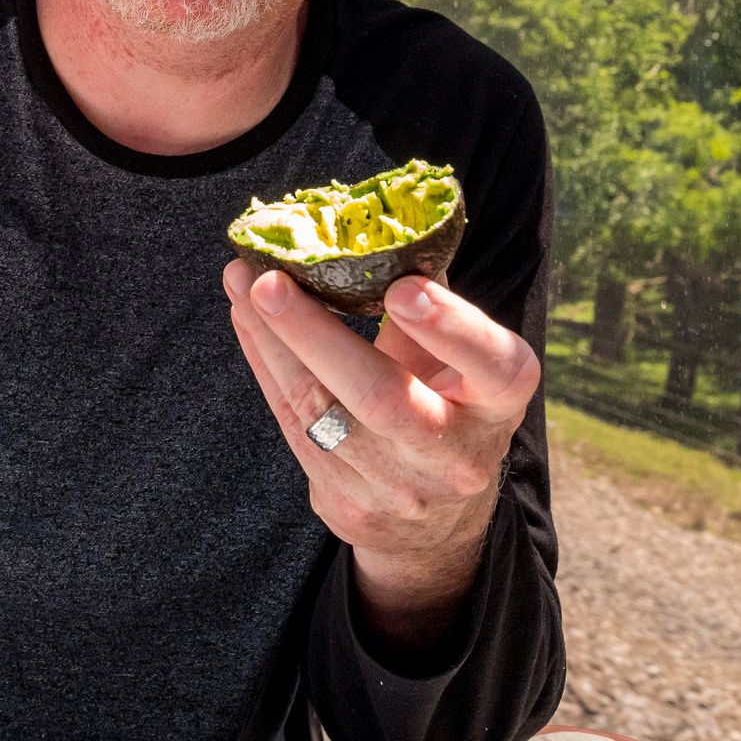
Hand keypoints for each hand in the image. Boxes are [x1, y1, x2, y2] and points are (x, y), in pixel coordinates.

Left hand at [225, 261, 539, 653]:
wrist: (433, 518)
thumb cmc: (445, 400)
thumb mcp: (462, 360)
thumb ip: (429, 302)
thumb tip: (374, 222)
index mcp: (500, 402)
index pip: (491, 364)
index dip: (449, 327)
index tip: (401, 288)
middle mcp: (457, 453)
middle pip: (382, 397)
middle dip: (316, 335)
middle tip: (269, 281)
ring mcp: (401, 487)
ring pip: (321, 412)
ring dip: (271, 342)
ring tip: (240, 283)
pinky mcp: (348, 504)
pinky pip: (294, 425)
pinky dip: (265, 365)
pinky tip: (245, 319)